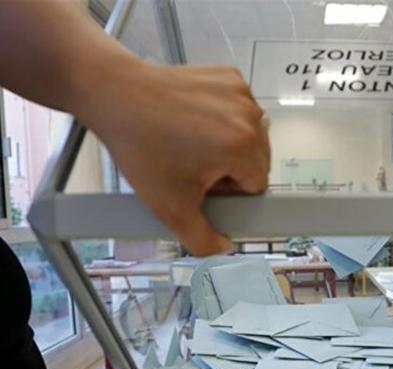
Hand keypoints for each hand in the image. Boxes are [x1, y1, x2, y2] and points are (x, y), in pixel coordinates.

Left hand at [77, 59, 269, 255]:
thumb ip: (202, 240)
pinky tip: (194, 119)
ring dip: (229, 143)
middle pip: (258, 159)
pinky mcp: (229, 76)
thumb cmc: (140, 145)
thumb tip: (223, 248)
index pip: (258, 185)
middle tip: (194, 166)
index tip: (205, 185)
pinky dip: (223, 117)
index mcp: (243, 147)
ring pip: (251, 134)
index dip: (230, 191)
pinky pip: (239, 109)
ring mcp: (240, 92)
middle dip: (231, 168)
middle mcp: (249, 116)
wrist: (115, 95)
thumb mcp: (170, 206)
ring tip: (191, 141)